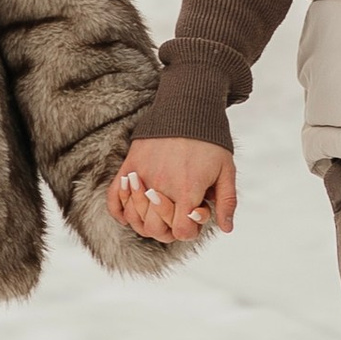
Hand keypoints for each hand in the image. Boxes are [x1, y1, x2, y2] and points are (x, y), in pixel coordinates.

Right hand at [111, 138, 235, 242]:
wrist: (188, 107)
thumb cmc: (210, 140)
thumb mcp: (226, 170)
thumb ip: (226, 201)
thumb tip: (226, 228)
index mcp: (187, 190)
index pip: (181, 232)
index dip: (189, 231)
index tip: (192, 218)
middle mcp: (162, 187)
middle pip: (154, 229)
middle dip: (166, 231)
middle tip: (174, 219)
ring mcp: (142, 176)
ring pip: (133, 217)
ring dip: (143, 223)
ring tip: (155, 214)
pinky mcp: (130, 165)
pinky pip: (114, 196)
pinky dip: (118, 210)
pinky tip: (128, 213)